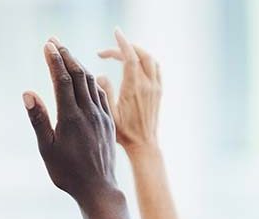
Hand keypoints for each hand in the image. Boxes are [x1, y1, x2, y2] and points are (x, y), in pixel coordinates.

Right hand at [25, 38, 120, 207]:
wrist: (99, 190)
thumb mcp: (47, 149)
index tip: (47, 44)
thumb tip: (28, 92)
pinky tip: (86, 79)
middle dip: (66, 55)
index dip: (55, 60)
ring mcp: (102, 116)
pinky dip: (92, 82)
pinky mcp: (109, 122)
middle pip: (78, 75)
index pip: (62, 79)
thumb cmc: (68, 173)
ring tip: (67, 55)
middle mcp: (89, 113)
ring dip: (79, 66)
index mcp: (71, 117)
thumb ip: (38, 119)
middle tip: (55, 42)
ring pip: (92, 83)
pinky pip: (102, 95)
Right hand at [96, 28, 160, 151]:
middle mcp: (148, 86)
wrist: (144, 146)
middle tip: (109, 51)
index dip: (122, 43)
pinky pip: (156, 68)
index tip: (115, 32)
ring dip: (137, 52)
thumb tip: (100, 75)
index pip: (130, 58)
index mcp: (134, 89)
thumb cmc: (123, 134)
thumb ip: (104, 92)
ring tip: (121, 53)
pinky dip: (145, 60)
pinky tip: (134, 65)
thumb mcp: (109, 114)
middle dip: (126, 46)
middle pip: (141, 55)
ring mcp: (156, 89)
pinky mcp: (159, 92)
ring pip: (151, 60)